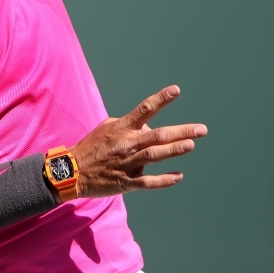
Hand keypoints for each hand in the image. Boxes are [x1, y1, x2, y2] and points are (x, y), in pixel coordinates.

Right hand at [71, 86, 206, 197]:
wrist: (72, 171)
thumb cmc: (92, 147)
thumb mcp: (107, 129)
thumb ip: (130, 126)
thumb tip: (151, 128)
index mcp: (121, 128)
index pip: (144, 109)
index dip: (161, 99)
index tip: (176, 90)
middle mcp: (126, 144)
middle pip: (157, 135)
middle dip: (181, 131)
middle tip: (201, 129)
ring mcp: (126, 163)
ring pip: (154, 156)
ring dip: (173, 150)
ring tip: (190, 145)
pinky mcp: (125, 182)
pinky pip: (148, 181)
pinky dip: (164, 180)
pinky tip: (178, 176)